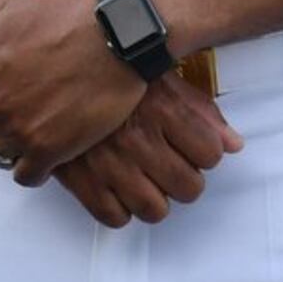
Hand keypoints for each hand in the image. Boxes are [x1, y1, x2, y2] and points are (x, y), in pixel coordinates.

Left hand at [0, 0, 146, 182]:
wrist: (119, 34)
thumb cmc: (65, 15)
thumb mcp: (6, 9)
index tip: (9, 86)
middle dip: (0, 116)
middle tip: (31, 102)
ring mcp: (17, 127)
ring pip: (0, 151)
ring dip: (17, 142)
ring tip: (43, 124)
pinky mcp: (47, 150)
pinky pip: (25, 175)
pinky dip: (34, 167)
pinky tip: (51, 149)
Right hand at [51, 73, 244, 227]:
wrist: (48, 64)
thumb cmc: (109, 67)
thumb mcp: (160, 76)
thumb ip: (201, 110)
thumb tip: (234, 145)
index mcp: (162, 109)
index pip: (211, 154)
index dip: (206, 152)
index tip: (194, 146)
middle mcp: (138, 139)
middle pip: (189, 187)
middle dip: (186, 180)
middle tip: (173, 167)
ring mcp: (108, 162)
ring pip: (155, 209)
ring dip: (156, 198)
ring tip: (147, 180)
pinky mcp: (79, 178)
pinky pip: (113, 217)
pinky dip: (120, 208)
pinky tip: (118, 187)